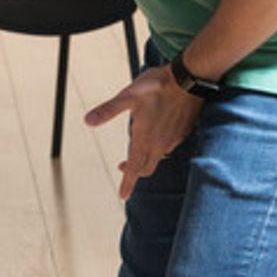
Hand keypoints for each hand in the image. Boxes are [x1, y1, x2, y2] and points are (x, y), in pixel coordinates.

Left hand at [85, 66, 202, 199]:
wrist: (188, 79)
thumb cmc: (157, 86)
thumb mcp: (128, 96)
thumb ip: (108, 110)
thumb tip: (87, 121)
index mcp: (145, 139)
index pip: (134, 168)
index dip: (127, 184)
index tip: (123, 196)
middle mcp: (160, 144)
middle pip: (147, 167)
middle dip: (135, 172)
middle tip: (125, 169)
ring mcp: (173, 139)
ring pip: (159, 157)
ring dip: (147, 158)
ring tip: (139, 149)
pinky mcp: (183, 131)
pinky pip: (169, 146)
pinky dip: (160, 147)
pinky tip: (157, 135)